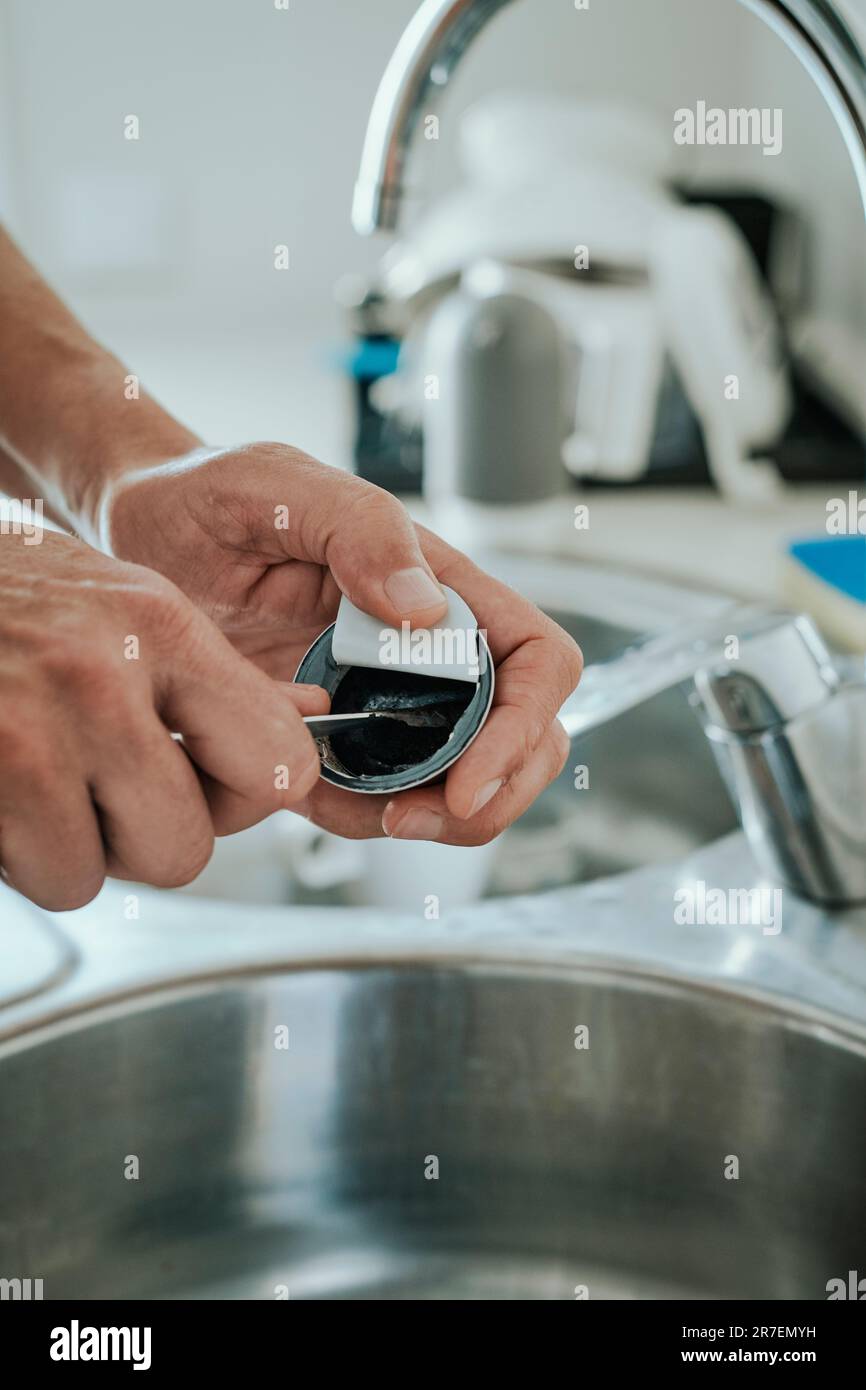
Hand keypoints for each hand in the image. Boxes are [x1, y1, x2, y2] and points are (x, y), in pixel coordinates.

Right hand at [0, 530, 325, 909]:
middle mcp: (98, 676)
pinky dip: (14, 853)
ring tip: (35, 777)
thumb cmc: (10, 602)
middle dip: (142, 834)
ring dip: (68, 847)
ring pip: (96, 876)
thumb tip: (307, 728)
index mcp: (159, 626)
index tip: (210, 782)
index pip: (279, 765)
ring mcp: (24, 733)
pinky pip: (33, 879)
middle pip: (186, 846)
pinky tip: (1, 788)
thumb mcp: (123, 606)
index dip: (245, 795)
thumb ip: (216, 678)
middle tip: (100, 784)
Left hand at [103, 443, 582, 844]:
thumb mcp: (277, 486)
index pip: (536, 660)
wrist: (138, 531)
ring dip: (435, 819)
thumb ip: (360, 529)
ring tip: (374, 818)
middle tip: (419, 820)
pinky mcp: (334, 735)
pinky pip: (377, 795)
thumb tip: (427, 610)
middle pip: (523, 736)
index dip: (524, 726)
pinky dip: (363, 816)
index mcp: (439, 586)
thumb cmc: (212, 495)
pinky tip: (312, 798)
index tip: (468, 776)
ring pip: (460, 779)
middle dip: (494, 792)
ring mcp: (385, 697)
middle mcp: (427, 647)